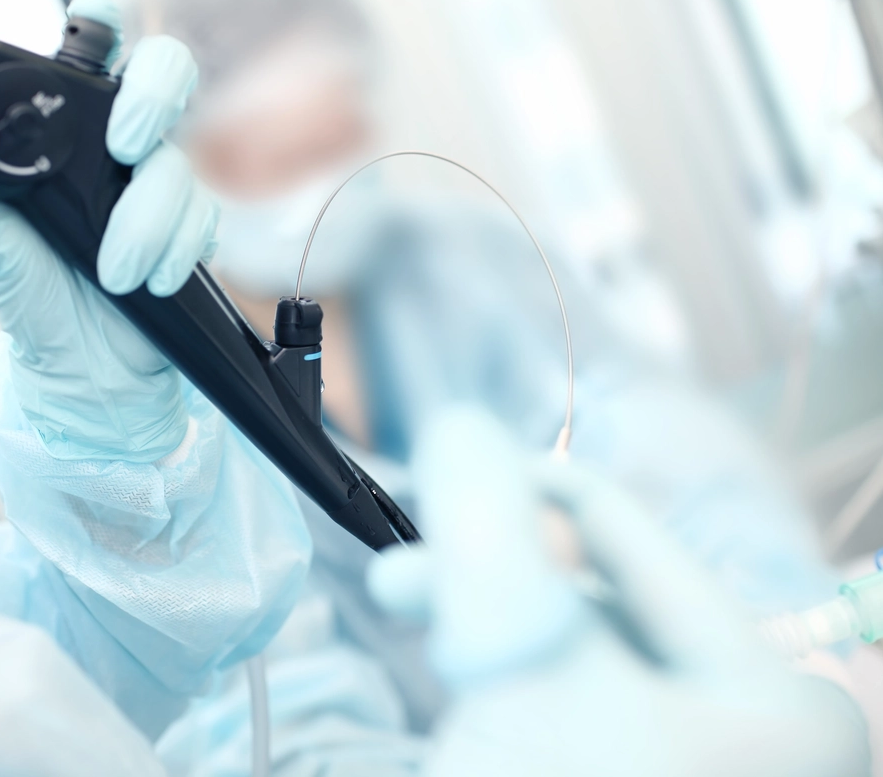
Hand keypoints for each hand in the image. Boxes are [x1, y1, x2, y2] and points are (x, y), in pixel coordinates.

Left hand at [0, 0, 216, 460]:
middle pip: (168, 72)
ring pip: (180, 165)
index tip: (90, 26)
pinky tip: (146, 281)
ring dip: (151, 220)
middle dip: (154, 99)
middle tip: (126, 149)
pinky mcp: (192, 228)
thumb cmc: (34, 302)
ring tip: (114, 273)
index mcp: (68, 135)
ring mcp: (161, 186)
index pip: (98, 49)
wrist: (87, 375)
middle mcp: (120, 148)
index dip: (105, 17)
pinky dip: (175, 249)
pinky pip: (204, 216)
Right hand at [367, 407, 870, 776]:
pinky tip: (450, 681)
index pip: (628, 534)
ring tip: (410, 622)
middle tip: (395, 584)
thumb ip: (489, 522)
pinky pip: (563, 721)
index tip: (426, 466)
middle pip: (595, 603)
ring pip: (570, 665)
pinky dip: (503, 693)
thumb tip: (460, 426)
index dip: (518, 484)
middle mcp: (755, 742)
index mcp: (773, 698)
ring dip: (484, 633)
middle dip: (488, 577)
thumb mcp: (517, 654)